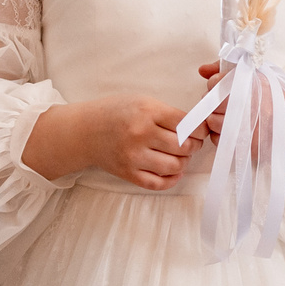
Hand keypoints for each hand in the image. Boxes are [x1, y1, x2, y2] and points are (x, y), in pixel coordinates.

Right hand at [24, 96, 194, 188]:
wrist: (84, 130)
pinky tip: (172, 171)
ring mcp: (133, 156)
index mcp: (146, 112)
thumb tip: (197, 128)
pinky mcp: (128, 173)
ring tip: (180, 155)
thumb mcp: (141, 102)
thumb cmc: (115, 113)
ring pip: (174, 166)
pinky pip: (158, 183)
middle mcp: (140, 134)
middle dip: (193, 145)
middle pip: (183, 146)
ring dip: (183, 162)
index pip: (186, 124)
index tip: (200, 130)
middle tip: (191, 143)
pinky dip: (171, 179)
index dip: (199, 129)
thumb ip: (167, 114)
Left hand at [193, 63, 284, 169]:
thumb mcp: (260, 78)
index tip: (223, 88)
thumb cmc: (277, 103)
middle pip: (211, 101)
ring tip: (231, 119)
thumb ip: (229, 70)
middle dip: (214, 103)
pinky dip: (220, 135)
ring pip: (211, 120)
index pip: (216, 81)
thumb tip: (202, 70)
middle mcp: (247, 102)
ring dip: (216, 120)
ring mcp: (243, 124)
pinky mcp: (241, 143)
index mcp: (252, 83)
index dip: (216, 85)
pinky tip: (234, 131)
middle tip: (226, 105)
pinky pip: (216, 138)